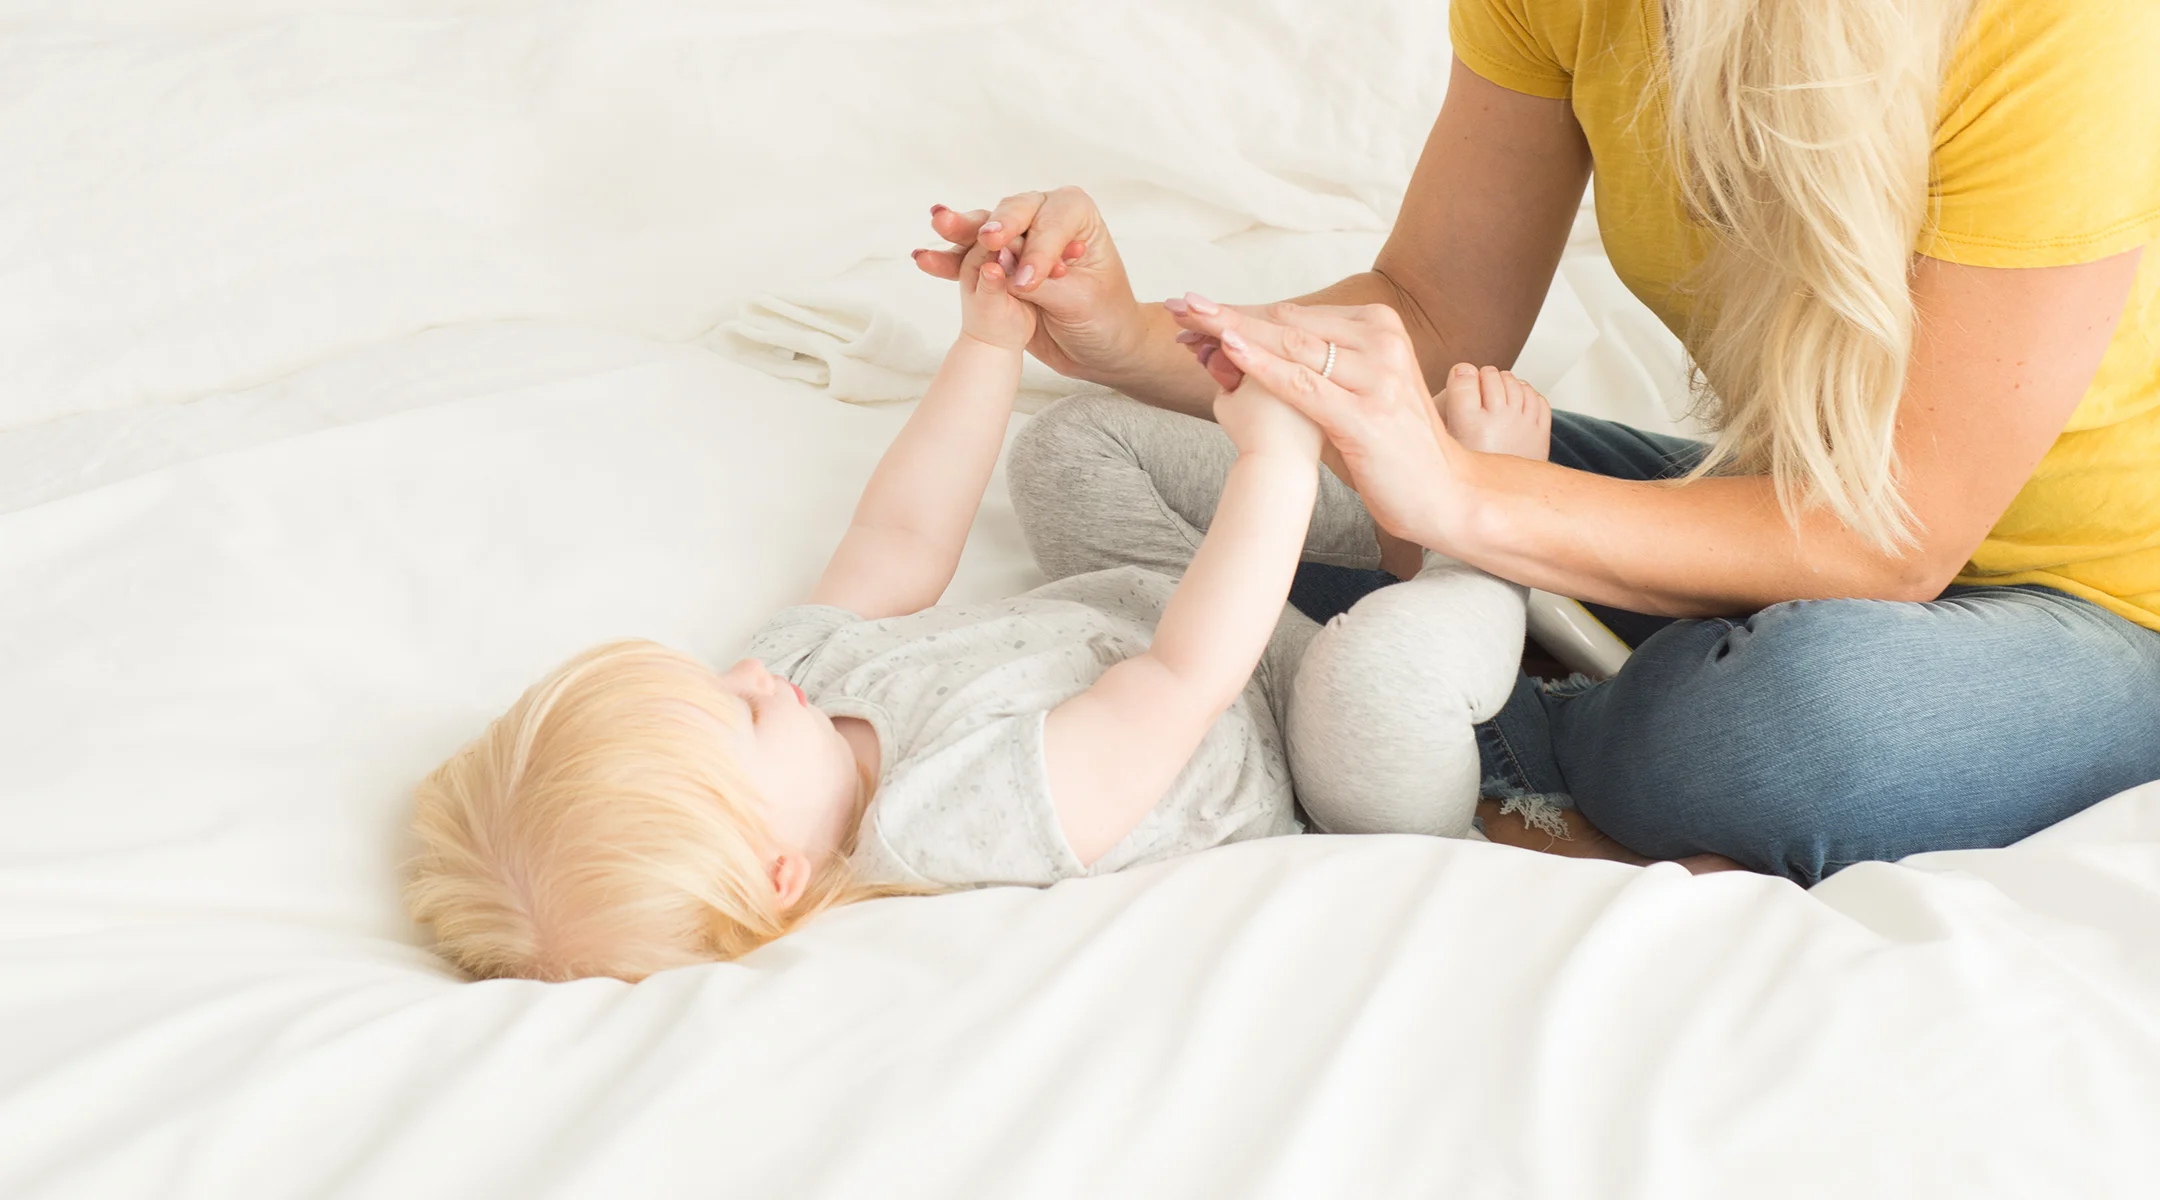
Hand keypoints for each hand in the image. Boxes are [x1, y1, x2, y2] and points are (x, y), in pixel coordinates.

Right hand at [912, 187, 1144, 380]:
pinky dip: (948, 261)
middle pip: (1014, 213)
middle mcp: (1045, 215)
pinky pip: (968, 260)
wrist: (1100, 346)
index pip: (1051, 222)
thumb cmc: (1104, 318)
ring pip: (985, 229)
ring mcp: (1017, 236)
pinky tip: (923, 258)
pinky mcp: (997, 263)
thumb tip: (1004, 272)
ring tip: (939, 223)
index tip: (1029, 283)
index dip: (1039, 250)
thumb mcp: (1080, 302)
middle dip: (996, 225)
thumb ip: (1042, 283)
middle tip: (987, 241)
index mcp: (1076, 214)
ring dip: (960, 230)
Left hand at [1166, 297, 1472, 547]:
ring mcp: (1376, 377)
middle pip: (1289, 323)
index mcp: (1380, 327)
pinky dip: (1263, 365)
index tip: (1196, 309)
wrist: (1444, 491)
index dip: (1242, 313)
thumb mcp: (1357, 391)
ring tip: (1191, 318)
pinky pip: (1304, 384)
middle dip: (1228, 314)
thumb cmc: (1392, 445)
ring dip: (1235, 332)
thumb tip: (1253, 348)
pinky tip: (1230, 349)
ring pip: (1292, 346)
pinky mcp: (1365, 414)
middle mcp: (1381, 343)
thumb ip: (1315, 367)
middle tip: (1181, 304)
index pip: (1296, 314)